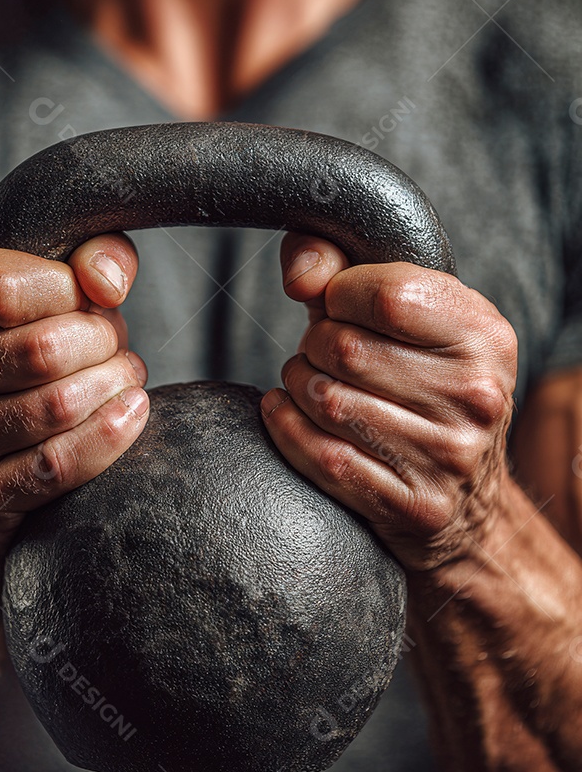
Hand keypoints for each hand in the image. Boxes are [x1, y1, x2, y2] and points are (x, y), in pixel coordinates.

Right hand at [0, 234, 147, 556]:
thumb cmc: (25, 358)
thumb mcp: (44, 292)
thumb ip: (89, 258)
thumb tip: (106, 280)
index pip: (2, 286)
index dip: (69, 289)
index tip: (91, 300)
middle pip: (43, 349)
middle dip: (104, 342)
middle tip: (116, 348)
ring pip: (59, 405)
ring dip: (114, 386)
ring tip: (123, 378)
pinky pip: (59, 463)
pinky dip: (110, 434)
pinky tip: (130, 412)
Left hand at [260, 233, 517, 571]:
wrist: (470, 497)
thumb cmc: (421, 381)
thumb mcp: (408, 314)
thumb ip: (343, 265)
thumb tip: (301, 276)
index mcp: (485, 335)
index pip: (385, 294)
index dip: (339, 293)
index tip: (337, 304)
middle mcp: (477, 395)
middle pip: (346, 348)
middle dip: (313, 343)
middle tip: (319, 350)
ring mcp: (449, 456)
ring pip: (326, 401)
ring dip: (298, 385)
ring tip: (311, 382)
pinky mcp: (415, 505)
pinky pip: (322, 457)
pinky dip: (287, 427)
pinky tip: (288, 412)